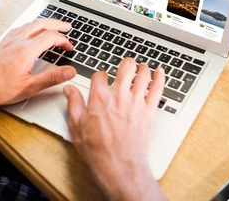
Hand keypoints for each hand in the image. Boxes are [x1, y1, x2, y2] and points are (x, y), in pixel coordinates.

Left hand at [0, 18, 75, 108]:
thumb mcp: (29, 87)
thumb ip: (52, 78)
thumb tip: (69, 71)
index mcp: (26, 51)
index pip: (50, 37)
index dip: (64, 40)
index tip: (70, 47)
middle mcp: (17, 41)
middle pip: (41, 24)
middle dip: (56, 23)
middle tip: (67, 26)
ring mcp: (8, 40)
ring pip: (30, 24)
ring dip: (44, 22)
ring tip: (52, 26)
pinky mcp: (2, 43)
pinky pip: (20, 28)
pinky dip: (31, 26)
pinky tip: (30, 31)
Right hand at [64, 58, 166, 200]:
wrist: (119, 166)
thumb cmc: (98, 150)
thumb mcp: (76, 126)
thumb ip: (74, 104)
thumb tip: (69, 90)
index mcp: (99, 97)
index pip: (99, 74)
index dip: (99, 75)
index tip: (100, 79)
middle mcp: (118, 95)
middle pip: (125, 67)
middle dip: (125, 63)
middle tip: (126, 64)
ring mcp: (136, 102)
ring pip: (143, 75)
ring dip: (142, 68)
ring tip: (142, 67)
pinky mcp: (149, 111)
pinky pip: (157, 89)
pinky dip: (159, 78)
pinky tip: (159, 72)